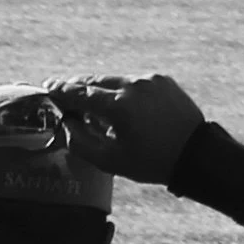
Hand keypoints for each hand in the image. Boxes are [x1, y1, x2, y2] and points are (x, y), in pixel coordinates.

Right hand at [44, 72, 205, 186]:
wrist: (195, 154)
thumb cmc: (152, 163)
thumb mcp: (112, 161)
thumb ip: (82, 144)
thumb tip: (66, 126)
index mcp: (118, 106)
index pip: (81, 93)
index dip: (62, 91)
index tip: (48, 88)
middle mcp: (133, 85)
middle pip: (96, 80)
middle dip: (78, 86)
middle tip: (63, 90)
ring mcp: (149, 80)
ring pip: (115, 80)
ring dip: (101, 89)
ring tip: (91, 102)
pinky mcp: (162, 80)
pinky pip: (135, 83)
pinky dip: (123, 91)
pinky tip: (120, 105)